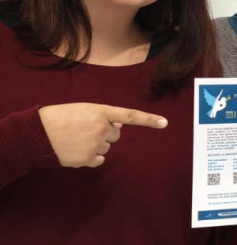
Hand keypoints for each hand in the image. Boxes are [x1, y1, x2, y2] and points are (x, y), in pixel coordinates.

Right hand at [38, 103, 166, 167]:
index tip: (165, 123)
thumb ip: (103, 116)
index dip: (148, 120)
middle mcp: (101, 128)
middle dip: (104, 134)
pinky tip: (76, 151)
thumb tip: (119, 127)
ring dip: (95, 145)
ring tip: (75, 139)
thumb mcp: (82, 110)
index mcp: (100, 111)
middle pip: (115, 135)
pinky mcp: (87, 158)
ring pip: (106, 147)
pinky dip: (91, 158)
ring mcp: (95, 144)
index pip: (130, 116)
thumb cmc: (59, 118)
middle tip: (83, 130)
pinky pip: (99, 160)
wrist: (36, 133)